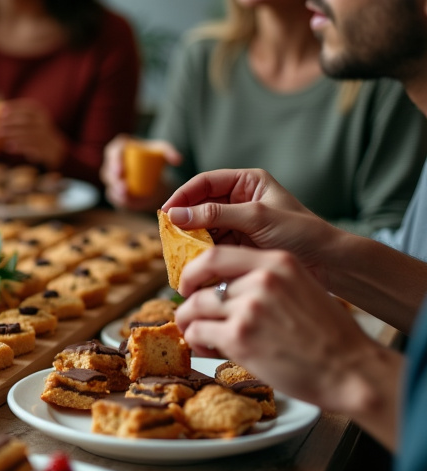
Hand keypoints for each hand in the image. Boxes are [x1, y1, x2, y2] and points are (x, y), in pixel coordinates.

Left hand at [0, 99, 66, 167]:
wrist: (51, 147)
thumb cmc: (32, 131)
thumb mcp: (26, 120)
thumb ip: (13, 114)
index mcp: (39, 112)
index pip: (27, 107)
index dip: (13, 108)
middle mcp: (43, 122)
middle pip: (26, 120)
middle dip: (9, 122)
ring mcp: (45, 136)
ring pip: (27, 134)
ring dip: (10, 134)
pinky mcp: (44, 149)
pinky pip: (30, 147)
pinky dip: (17, 146)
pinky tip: (7, 146)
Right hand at [102, 135, 179, 210]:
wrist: (152, 177)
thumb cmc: (154, 160)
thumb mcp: (162, 153)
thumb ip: (169, 153)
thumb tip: (178, 160)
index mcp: (120, 149)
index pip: (113, 152)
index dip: (115, 160)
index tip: (122, 169)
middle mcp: (111, 164)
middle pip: (108, 170)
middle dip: (113, 177)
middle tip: (122, 183)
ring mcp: (112, 179)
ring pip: (110, 186)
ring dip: (116, 191)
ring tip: (125, 193)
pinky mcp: (114, 193)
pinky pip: (115, 197)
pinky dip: (121, 200)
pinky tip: (127, 202)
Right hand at [162, 169, 340, 284]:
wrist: (329, 263)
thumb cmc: (301, 233)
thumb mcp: (256, 218)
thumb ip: (215, 215)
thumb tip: (175, 214)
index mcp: (247, 183)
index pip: (205, 182)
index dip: (183, 195)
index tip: (166, 212)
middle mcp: (240, 200)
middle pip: (200, 204)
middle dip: (183, 219)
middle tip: (167, 235)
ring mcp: (238, 223)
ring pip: (203, 227)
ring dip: (189, 238)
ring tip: (176, 251)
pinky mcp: (238, 245)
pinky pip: (211, 245)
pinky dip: (200, 252)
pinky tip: (191, 261)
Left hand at [174, 245, 385, 413]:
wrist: (350, 370)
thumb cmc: (327, 335)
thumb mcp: (301, 288)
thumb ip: (266, 281)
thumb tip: (225, 287)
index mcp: (277, 263)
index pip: (216, 255)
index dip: (194, 270)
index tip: (189, 283)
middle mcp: (262, 280)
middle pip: (200, 282)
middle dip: (187, 299)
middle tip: (188, 312)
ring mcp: (249, 308)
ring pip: (194, 308)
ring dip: (190, 325)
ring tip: (201, 338)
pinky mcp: (239, 337)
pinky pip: (198, 333)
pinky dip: (197, 344)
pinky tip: (210, 351)